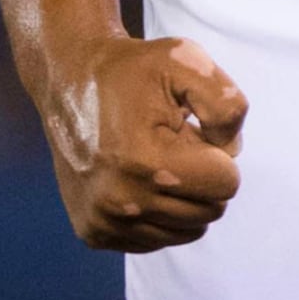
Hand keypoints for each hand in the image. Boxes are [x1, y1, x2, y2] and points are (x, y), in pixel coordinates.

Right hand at [43, 34, 245, 251]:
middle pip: (210, 211)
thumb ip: (226, 105)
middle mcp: (123, 202)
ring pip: (186, 231)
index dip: (218, 151)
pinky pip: (156, 239)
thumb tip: (230, 152)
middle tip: (173, 143)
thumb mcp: (186, 60)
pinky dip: (158, 212)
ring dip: (182, 197)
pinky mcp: (93, 233)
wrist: (68, 80)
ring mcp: (105, 222)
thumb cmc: (132, 70)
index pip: (226, 183)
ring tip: (155, 160)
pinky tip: (137, 178)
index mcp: (147, 162)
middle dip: (202, 176)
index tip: (190, 129)